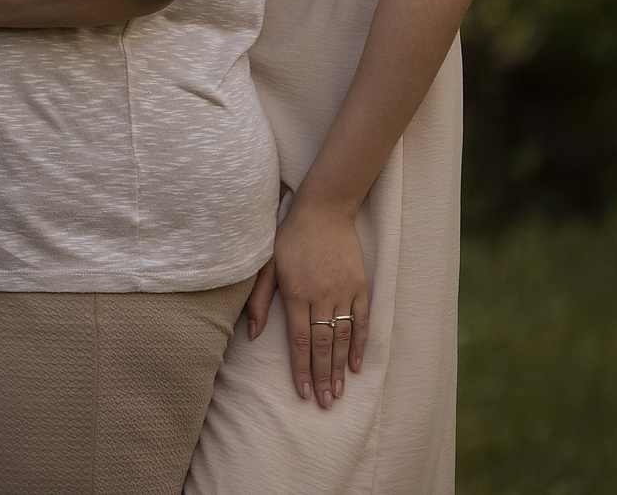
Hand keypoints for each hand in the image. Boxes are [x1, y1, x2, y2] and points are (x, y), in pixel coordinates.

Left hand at [245, 196, 368, 406]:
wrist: (323, 211)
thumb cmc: (288, 237)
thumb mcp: (266, 264)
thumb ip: (259, 300)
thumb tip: (254, 335)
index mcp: (295, 293)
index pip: (299, 341)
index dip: (301, 369)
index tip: (304, 393)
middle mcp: (321, 297)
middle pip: (322, 345)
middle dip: (322, 376)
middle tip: (326, 403)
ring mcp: (343, 293)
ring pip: (343, 338)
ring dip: (340, 367)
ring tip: (340, 392)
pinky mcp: (360, 287)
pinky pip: (362, 322)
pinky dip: (361, 345)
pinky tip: (356, 365)